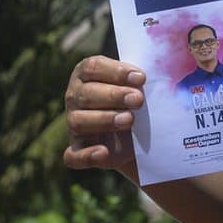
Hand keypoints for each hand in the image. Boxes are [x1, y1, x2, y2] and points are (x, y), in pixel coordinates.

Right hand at [63, 55, 145, 171]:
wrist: (141, 131)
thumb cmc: (138, 97)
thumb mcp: (140, 84)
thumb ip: (141, 77)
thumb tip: (148, 76)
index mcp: (87, 74)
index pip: (92, 67)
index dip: (116, 71)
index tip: (141, 78)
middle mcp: (76, 97)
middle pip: (85, 94)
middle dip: (114, 96)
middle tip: (138, 100)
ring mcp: (75, 124)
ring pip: (77, 121)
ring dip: (104, 120)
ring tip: (130, 120)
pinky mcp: (79, 149)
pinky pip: (73, 156)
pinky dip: (86, 155)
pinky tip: (103, 152)